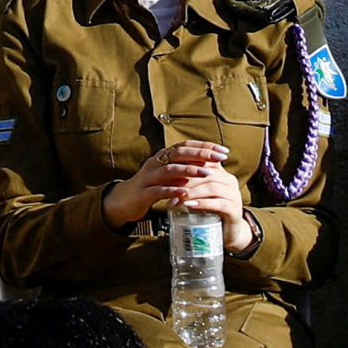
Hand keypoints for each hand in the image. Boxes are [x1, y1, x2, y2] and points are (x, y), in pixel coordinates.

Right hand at [99, 141, 233, 229]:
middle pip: (178, 153)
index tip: (223, 150)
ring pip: (169, 170)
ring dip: (189, 170)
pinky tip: (185, 192)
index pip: (185, 145)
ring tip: (207, 172)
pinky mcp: (143, 193)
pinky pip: (158, 190)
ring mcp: (148, 178)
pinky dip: (172, 190)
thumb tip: (209, 163)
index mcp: (162, 157)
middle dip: (200, 154)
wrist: (124, 202)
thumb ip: (184, 169)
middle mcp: (155, 163)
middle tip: (219, 158)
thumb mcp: (167, 176)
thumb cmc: (151, 187)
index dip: (204, 146)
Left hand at [164, 157, 249, 237]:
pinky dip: (202, 203)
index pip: (205, 161)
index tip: (170, 170)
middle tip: (169, 186)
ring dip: (192, 192)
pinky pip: (218, 204)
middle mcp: (230, 181)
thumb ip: (192, 182)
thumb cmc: (212, 210)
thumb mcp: (203, 192)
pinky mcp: (234, 210)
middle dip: (186, 180)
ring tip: (177, 198)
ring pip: (212, 188)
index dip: (187, 165)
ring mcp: (234, 195)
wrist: (228, 232)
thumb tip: (167, 173)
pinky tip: (190, 205)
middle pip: (207, 174)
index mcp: (222, 173)